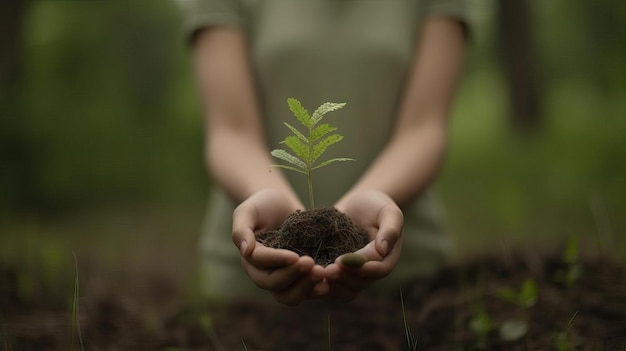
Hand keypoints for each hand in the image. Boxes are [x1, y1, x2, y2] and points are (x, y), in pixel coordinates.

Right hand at [232, 188, 327, 304]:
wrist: (282, 205)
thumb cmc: (263, 204)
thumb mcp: (248, 210)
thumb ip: (241, 229)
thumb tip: (245, 250)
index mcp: (249, 258)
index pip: (261, 263)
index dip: (277, 261)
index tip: (295, 256)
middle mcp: (263, 272)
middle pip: (274, 285)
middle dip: (293, 276)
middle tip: (312, 264)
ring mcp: (282, 277)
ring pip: (289, 295)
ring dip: (305, 287)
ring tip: (321, 274)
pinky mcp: (299, 278)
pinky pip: (305, 292)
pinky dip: (316, 290)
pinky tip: (328, 282)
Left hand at [321, 190, 403, 301]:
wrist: (358, 204)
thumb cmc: (376, 205)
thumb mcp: (388, 212)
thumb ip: (390, 228)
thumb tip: (383, 249)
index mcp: (387, 258)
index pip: (378, 270)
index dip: (361, 268)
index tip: (342, 260)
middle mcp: (371, 270)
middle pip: (360, 284)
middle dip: (343, 278)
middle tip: (327, 271)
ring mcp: (353, 273)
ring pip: (346, 291)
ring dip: (332, 286)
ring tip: (317, 274)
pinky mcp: (338, 271)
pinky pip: (331, 286)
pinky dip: (320, 284)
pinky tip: (308, 275)